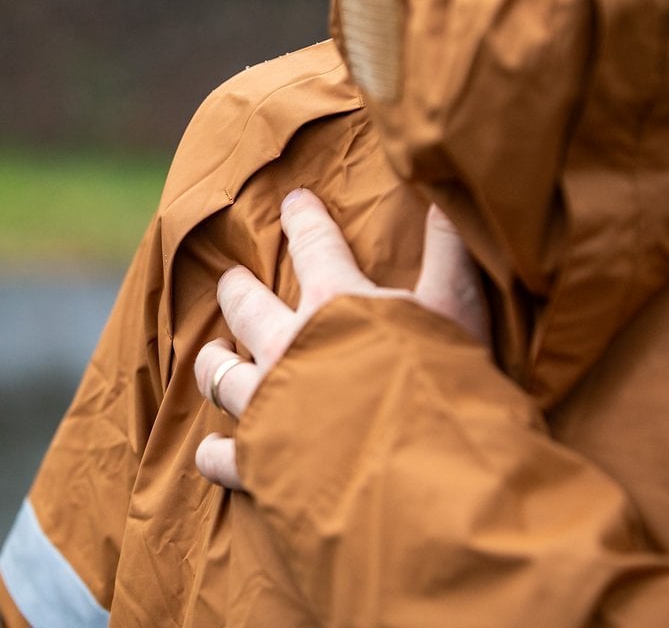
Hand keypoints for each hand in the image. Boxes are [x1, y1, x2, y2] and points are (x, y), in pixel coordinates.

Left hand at [193, 188, 487, 488]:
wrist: (421, 473)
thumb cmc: (442, 385)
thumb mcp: (457, 309)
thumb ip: (450, 250)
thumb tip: (446, 195)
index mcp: (332, 307)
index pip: (315, 247)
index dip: (305, 220)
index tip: (294, 201)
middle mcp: (287, 349)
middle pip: (246, 308)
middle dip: (236, 290)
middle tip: (230, 280)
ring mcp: (266, 406)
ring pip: (220, 376)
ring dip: (213, 363)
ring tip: (211, 354)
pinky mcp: (259, 462)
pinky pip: (223, 457)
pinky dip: (215, 454)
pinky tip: (211, 452)